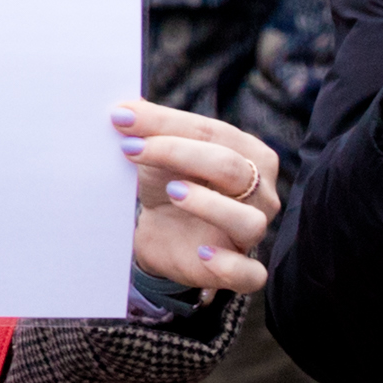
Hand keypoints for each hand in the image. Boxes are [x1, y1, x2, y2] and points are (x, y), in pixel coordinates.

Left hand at [119, 98, 279, 300]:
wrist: (164, 232)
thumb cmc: (170, 183)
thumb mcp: (158, 153)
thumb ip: (148, 128)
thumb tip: (123, 109)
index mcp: (250, 154)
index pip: (213, 133)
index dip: (166, 125)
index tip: (122, 119)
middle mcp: (261, 191)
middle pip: (230, 167)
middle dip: (178, 153)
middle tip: (131, 149)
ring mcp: (254, 231)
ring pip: (248, 220)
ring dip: (209, 205)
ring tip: (172, 193)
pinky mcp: (242, 270)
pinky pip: (250, 274)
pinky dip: (229, 265)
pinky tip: (202, 253)